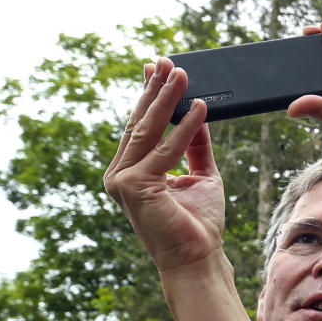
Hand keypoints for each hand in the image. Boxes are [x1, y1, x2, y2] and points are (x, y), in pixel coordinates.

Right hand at [104, 60, 225, 275]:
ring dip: (167, 100)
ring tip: (182, 74)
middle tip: (168, 61)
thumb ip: (195, 146)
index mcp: (130, 172)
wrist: (197, 260)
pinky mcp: (133, 187)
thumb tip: (197, 112)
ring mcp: (123, 180)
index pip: (140, 127)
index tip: (159, 69)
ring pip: (149, 131)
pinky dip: (184, 128)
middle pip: (140, 124)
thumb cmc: (198, 225)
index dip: (150, 97)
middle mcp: (120, 174)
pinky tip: (199, 108)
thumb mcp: (201, 176)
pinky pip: (165, 151)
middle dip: (155, 90)